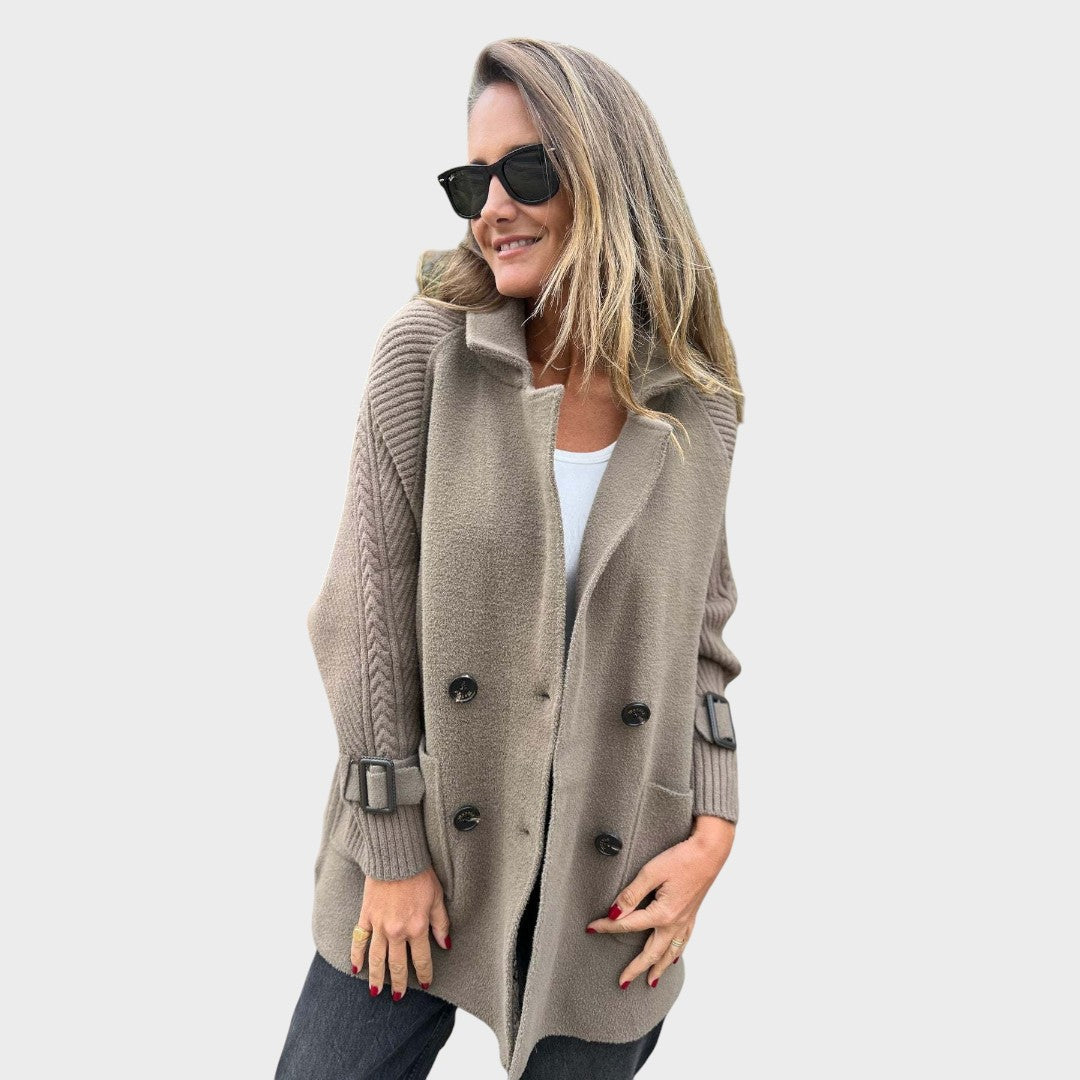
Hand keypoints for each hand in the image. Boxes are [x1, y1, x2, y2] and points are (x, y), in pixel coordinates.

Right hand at [350, 866, 451, 999]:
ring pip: (376, 959)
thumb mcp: (437, 898)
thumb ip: (441, 924)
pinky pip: (359, 941)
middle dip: (398, 983)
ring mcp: (379, 926)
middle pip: (397, 965)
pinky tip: (356, 968)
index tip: (424, 983)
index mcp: (417, 928)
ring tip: (376, 992)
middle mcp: (397, 932)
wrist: (396, 857)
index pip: (421, 959)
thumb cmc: (420, 874)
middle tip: (398, 997)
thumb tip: (445, 944)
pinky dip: (356, 955)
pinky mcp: (366, 916)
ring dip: (377, 977)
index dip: (423, 974)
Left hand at [584, 817, 734, 987]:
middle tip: (623, 982)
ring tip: (651, 982)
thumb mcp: (651, 872)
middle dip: (636, 968)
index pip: (628, 924)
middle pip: (651, 952)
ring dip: (658, 968)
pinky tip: (673, 958)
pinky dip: (676, 954)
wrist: (710, 852)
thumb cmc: (682, 858)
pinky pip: (683, 943)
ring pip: (669, 953)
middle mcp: (675, 923)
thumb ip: (631, 894)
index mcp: (662, 914)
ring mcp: (685, 921)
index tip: (591, 928)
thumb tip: (614, 912)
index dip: (607, 926)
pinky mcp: (692, 915)